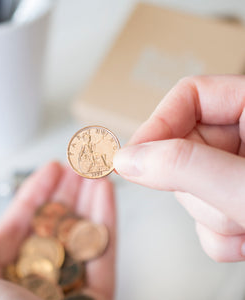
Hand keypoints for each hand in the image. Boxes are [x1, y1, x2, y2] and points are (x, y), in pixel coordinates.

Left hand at [0, 162, 115, 299]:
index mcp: (1, 284)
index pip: (20, 227)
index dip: (36, 195)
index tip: (52, 169)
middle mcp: (36, 285)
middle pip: (55, 226)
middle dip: (68, 192)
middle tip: (79, 164)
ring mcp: (71, 292)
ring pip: (82, 236)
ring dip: (90, 199)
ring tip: (96, 170)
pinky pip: (104, 253)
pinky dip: (107, 220)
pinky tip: (107, 192)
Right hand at [114, 75, 244, 261]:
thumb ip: (187, 167)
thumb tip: (128, 160)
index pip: (189, 96)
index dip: (157, 125)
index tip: (133, 159)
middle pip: (184, 146)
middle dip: (195, 185)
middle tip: (223, 204)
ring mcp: (237, 169)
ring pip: (190, 186)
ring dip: (211, 215)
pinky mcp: (234, 197)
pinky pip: (203, 214)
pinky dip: (219, 233)